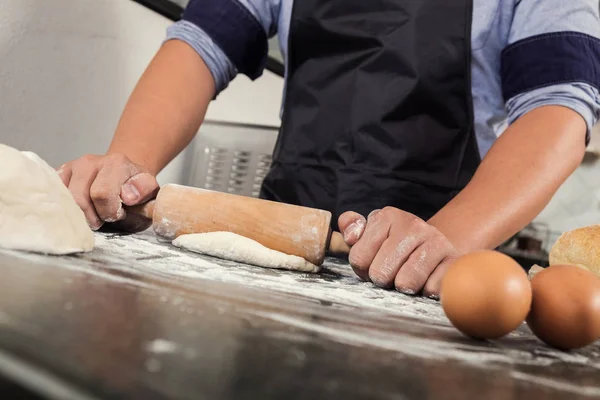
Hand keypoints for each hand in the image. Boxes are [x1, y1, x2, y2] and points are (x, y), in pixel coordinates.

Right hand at [57, 153, 158, 231]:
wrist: (124, 178)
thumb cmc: (135, 192)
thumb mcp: (150, 193)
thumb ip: (144, 193)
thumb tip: (127, 196)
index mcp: (116, 163)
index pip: (102, 194)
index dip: (109, 212)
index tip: (118, 215)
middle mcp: (91, 161)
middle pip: (80, 198)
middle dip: (93, 217)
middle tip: (105, 218)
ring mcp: (72, 166)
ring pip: (65, 199)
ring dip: (79, 215)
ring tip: (93, 215)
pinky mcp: (59, 174)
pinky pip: (54, 195)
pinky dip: (65, 208)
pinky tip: (78, 211)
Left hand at [338, 207, 459, 297]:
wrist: (435, 249)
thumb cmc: (394, 246)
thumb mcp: (370, 234)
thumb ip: (352, 228)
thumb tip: (350, 235)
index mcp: (387, 216)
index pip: (358, 258)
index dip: (362, 269)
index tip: (373, 262)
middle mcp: (413, 224)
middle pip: (380, 273)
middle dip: (383, 280)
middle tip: (392, 272)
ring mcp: (436, 240)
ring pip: (405, 283)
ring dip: (404, 287)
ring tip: (408, 277)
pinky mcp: (454, 260)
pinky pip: (430, 289)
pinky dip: (426, 291)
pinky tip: (427, 280)